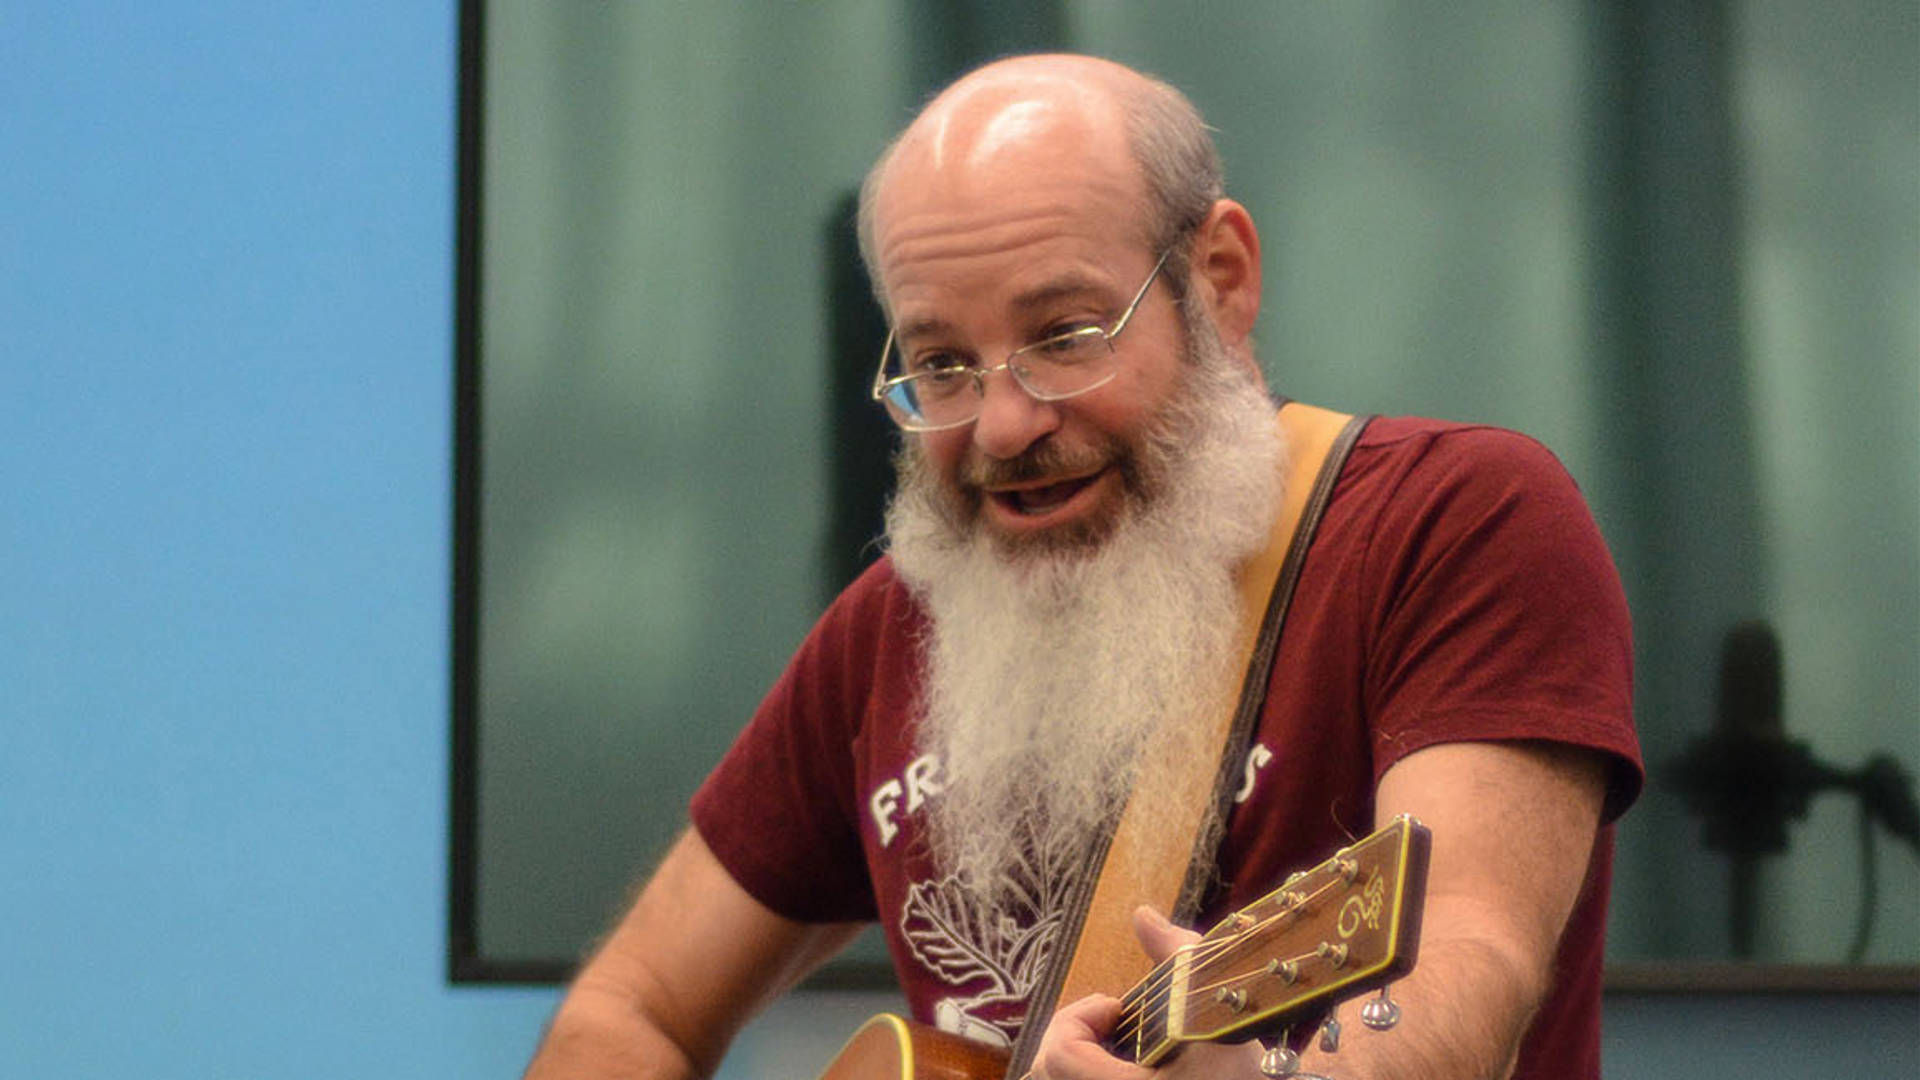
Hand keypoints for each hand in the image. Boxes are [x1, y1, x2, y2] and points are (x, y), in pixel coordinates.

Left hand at [1029, 907, 1265, 1079]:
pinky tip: (1127, 1062)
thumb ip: (1177, 956)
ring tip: (1119, 1043)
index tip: (1119, 1007)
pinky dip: (1088, 1071)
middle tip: (1115, 1023)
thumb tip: (1142, 915)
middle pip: (1046, 1072)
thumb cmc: (1242, 1062)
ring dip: (1078, 1055)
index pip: (1059, 1055)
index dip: (1080, 1017)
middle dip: (1071, 1036)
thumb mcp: (1216, 1005)